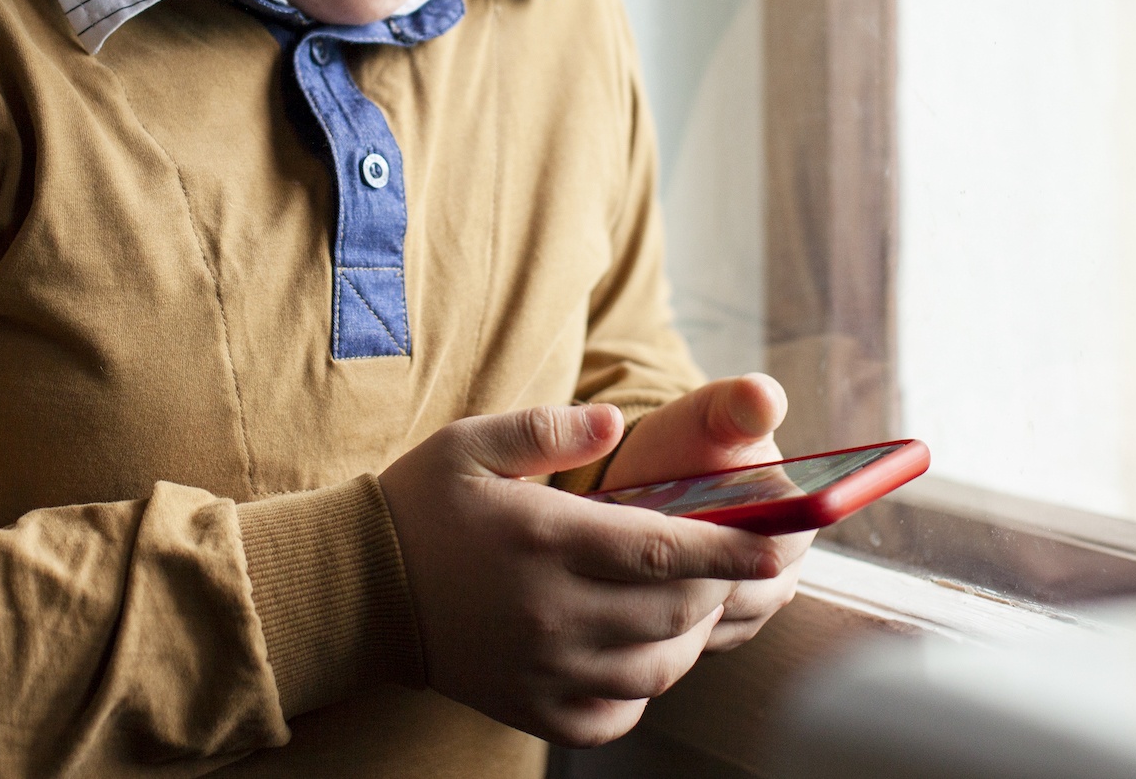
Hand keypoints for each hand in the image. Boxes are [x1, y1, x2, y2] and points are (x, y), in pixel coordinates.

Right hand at [380, 403, 789, 746]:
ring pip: (657, 669)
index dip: (732, 547)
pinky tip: (638, 652)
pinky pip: (616, 714)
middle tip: (730, 559)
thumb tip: (615, 421)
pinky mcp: (531, 707)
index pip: (666, 548)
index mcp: (546, 539)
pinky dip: (643, 688)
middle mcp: (551, 612)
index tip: (778, 539)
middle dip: (718, 585)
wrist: (357, 592)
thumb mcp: (474, 443)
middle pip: (675, 612)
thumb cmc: (423, 507)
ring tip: (687, 600)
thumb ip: (548, 428)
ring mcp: (543, 668)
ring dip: (689, 637)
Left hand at [600, 374, 814, 651]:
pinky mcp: (714, 630)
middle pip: (740, 598)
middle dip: (687, 576)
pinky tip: (627, 593)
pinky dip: (656, 623)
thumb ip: (739, 405)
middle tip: (640, 547)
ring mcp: (750, 606)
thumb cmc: (688, 440)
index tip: (674, 530)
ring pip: (710, 625)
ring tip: (630, 564)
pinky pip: (687, 644)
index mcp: (798, 520)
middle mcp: (782, 572)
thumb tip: (764, 397)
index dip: (718, 549)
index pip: (768, 557)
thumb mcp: (710, 415)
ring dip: (669, 600)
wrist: (651, 471)